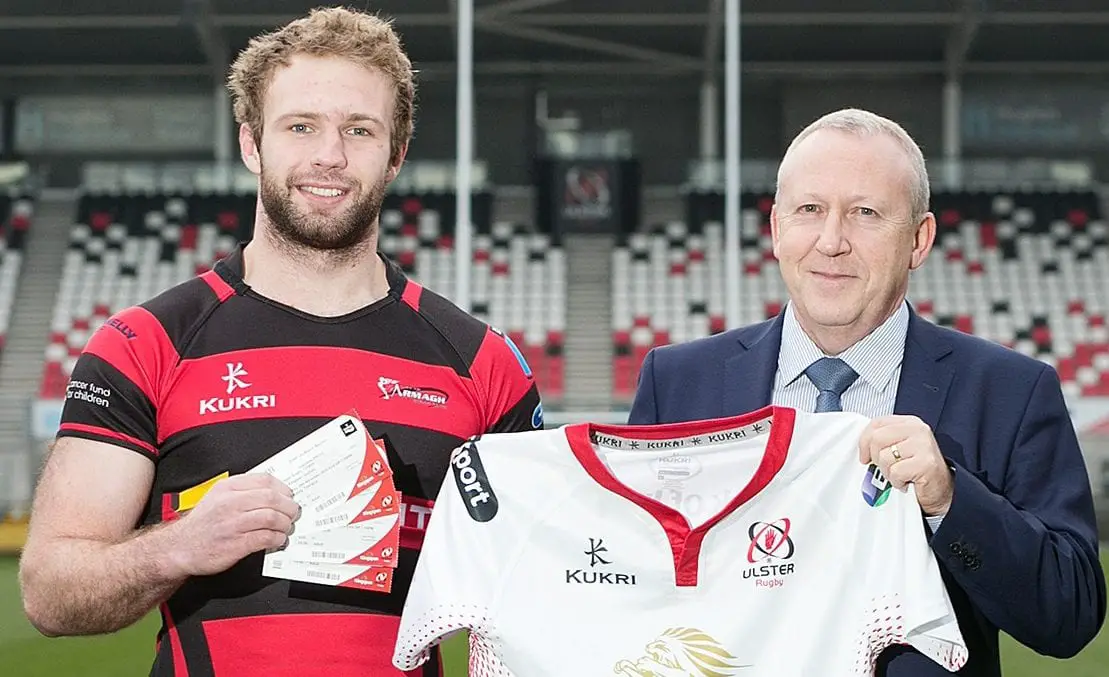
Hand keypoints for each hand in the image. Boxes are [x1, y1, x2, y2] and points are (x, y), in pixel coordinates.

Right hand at [166, 473, 298, 576]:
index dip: (283, 488)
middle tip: (293, 513)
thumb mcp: (217, 497)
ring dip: (285, 523)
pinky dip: (277, 538)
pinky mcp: (236, 544)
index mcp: (227, 488)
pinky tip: (278, 540)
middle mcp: (230, 503)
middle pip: (272, 498)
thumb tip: (273, 493)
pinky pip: (265, 538)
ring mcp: (233, 524)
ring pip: (271, 517)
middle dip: (289, 506)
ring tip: (286, 527)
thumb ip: (242, 491)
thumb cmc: (203, 523)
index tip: (289, 495)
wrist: (180, 548)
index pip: (264, 480)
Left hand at [858, 415, 953, 516]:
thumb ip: (883, 440)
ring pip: (884, 457)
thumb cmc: (917, 470)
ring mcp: (923, 445)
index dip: (864, 441)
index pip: (876, 423)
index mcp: (909, 422)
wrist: (941, 491)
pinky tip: (907, 482)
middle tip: (887, 468)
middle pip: (877, 439)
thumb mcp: (900, 447)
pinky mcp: (926, 463)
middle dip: (876, 459)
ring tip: (901, 475)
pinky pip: (895, 472)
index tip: (865, 456)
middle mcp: (918, 430)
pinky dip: (897, 482)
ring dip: (888, 473)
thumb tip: (862, 446)